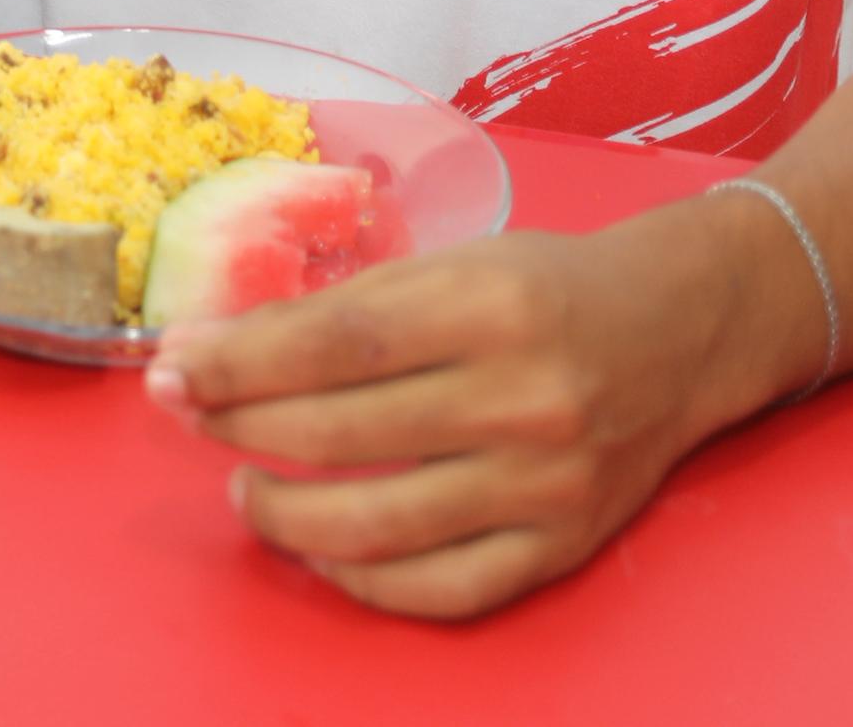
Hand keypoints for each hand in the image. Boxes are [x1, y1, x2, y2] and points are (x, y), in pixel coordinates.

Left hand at [142, 199, 812, 618]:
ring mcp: (545, 483)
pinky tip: (320, 548)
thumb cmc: (547, 287)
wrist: (681, 331)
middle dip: (238, 426)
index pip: (330, 343)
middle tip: (185, 415)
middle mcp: (522, 396)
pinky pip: (440, 589)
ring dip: (284, 512)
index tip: (171, 369)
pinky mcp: (562, 545)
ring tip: (244, 487)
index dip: (236, 363)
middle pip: (341, 432)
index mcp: (489, 304)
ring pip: (376, 525)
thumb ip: (350, 309)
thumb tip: (221, 351)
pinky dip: (362, 579)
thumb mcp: (454, 263)